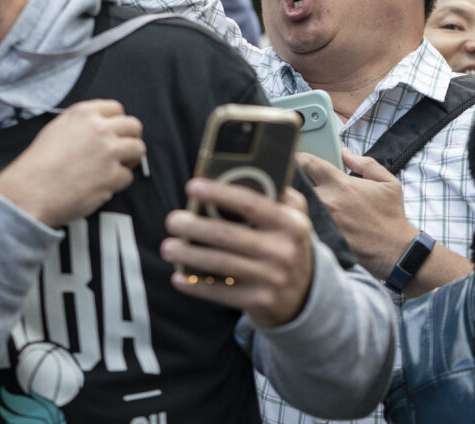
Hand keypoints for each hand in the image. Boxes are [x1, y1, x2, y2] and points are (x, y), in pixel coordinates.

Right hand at [0, 99, 144, 227]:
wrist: (30, 192)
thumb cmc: (37, 165)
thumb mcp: (56, 129)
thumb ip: (82, 124)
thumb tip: (100, 126)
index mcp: (83, 114)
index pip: (116, 108)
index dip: (117, 123)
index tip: (114, 132)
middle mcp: (99, 129)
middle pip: (134, 126)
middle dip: (130, 139)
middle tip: (121, 151)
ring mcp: (109, 152)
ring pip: (138, 149)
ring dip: (129, 160)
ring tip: (114, 168)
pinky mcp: (113, 176)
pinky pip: (128, 177)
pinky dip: (118, 183)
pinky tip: (101, 185)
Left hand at [162, 178, 313, 327]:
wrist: (306, 295)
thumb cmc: (287, 246)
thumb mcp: (293, 220)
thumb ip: (277, 196)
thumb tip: (241, 171)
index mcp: (291, 223)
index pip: (252, 204)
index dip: (221, 193)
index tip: (193, 186)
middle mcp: (284, 251)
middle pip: (230, 235)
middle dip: (196, 227)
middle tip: (172, 220)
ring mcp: (272, 279)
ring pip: (222, 263)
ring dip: (190, 255)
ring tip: (168, 247)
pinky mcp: (260, 302)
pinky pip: (222, 293)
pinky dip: (197, 286)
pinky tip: (178, 277)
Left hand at [297, 150, 416, 279]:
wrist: (395, 251)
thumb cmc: (391, 217)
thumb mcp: (387, 183)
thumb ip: (365, 163)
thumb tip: (345, 152)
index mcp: (339, 183)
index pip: (306, 162)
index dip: (297, 158)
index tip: (296, 160)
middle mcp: (326, 200)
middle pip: (293, 183)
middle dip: (290, 180)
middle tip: (288, 179)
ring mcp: (320, 220)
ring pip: (293, 205)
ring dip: (291, 200)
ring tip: (290, 200)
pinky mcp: (319, 238)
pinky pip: (300, 224)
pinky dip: (297, 220)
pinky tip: (297, 220)